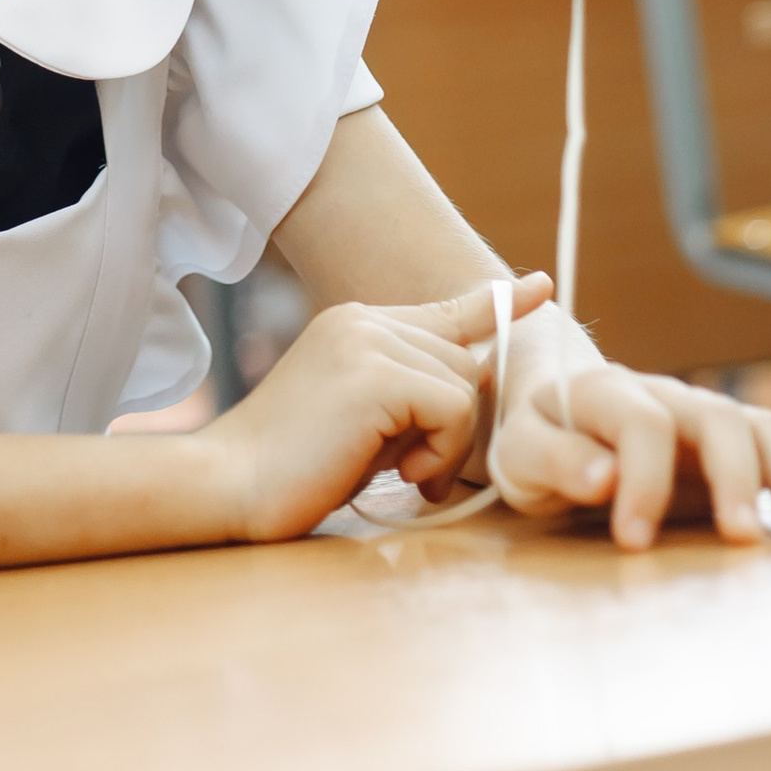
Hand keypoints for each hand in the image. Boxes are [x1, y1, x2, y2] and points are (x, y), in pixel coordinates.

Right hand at [206, 274, 552, 543]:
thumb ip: (410, 394)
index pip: (446, 309)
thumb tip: (475, 381)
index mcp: (357, 325)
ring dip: (446, 443)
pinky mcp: (375, 374)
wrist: (230, 482)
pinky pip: (453, 407)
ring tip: (399, 471)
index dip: (498, 301)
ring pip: (465, 383)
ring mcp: (368, 341)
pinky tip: (402, 473)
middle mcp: (364, 320)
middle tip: (410, 467)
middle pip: (465, 360)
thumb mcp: (364, 420)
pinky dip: (441, 450)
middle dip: (453, 424)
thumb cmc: (296, 468)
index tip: (541, 287)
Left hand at [490, 357, 770, 551]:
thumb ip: (554, 460)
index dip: (643, 479)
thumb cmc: (535, 441)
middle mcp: (666, 394)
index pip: (642, 422)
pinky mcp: (730, 444)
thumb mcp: (519, 453)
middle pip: (717, 419)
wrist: (555, 418)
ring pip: (760, 428)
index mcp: (605, 390)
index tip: (633, 541)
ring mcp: (704, 415)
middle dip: (734, 478)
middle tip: (740, 540)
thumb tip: (601, 479)